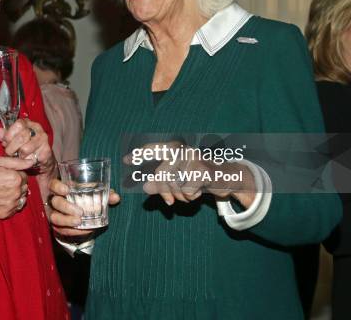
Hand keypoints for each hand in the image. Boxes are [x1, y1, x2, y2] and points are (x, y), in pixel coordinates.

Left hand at [0, 119, 52, 173]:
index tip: (5, 142)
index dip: (9, 135)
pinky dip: (27, 162)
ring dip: (19, 156)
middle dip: (12, 148)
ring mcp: (43, 139)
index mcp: (28, 123)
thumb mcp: (13, 140)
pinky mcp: (46, 151)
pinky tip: (26, 160)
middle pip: (21, 137)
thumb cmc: (25, 147)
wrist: (41, 159)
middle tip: (9, 153)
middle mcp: (37, 129)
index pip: (18, 124)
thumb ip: (5, 136)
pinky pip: (32, 158)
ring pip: (25, 149)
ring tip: (19, 157)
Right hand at [0, 156, 33, 218]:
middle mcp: (16, 193)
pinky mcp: (5, 214)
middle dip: (16, 184)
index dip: (15, 173)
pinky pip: (14, 208)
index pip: (25, 175)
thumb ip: (17, 162)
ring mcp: (11, 205)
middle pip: (24, 187)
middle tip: (1, 182)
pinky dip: (9, 203)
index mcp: (15, 179)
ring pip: (20, 198)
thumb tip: (32, 161)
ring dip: (14, 194)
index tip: (4, 174)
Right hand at [48, 179, 119, 239]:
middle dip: (66, 207)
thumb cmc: (86, 199)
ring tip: (79, 222)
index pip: (53, 185)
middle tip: (80, 212)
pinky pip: (61, 230)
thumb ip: (105, 195)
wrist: (80, 215)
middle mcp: (56, 201)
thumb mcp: (94, 195)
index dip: (58, 187)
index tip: (67, 190)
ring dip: (67, 221)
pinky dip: (72, 231)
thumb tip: (116, 197)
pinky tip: (83, 231)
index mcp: (63, 189)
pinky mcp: (57, 226)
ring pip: (54, 218)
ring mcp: (55, 214)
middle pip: (55, 202)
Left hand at [124, 141, 255, 205]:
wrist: (225, 177)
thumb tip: (146, 188)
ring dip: (179, 196)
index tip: (124, 161)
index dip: (138, 155)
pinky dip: (191, 197)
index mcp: (174, 148)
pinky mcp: (204, 172)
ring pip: (174, 184)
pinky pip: (187, 191)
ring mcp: (194, 159)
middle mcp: (182, 150)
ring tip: (188, 194)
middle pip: (161, 174)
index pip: (153, 149)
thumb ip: (161, 182)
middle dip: (163, 191)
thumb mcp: (178, 179)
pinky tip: (199, 191)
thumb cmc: (197, 176)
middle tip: (169, 202)